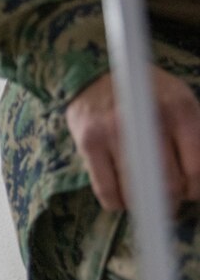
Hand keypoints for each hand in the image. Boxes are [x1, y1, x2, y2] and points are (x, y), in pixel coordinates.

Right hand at [65, 67, 199, 210]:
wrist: (94, 75)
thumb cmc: (145, 94)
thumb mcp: (180, 102)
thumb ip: (194, 135)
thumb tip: (198, 179)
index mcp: (180, 109)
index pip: (196, 167)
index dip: (196, 189)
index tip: (191, 193)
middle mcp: (148, 119)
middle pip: (167, 183)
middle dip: (171, 200)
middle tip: (169, 200)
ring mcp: (116, 132)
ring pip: (137, 190)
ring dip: (145, 205)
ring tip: (146, 202)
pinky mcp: (89, 143)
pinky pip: (107, 190)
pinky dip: (117, 203)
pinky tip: (121, 199)